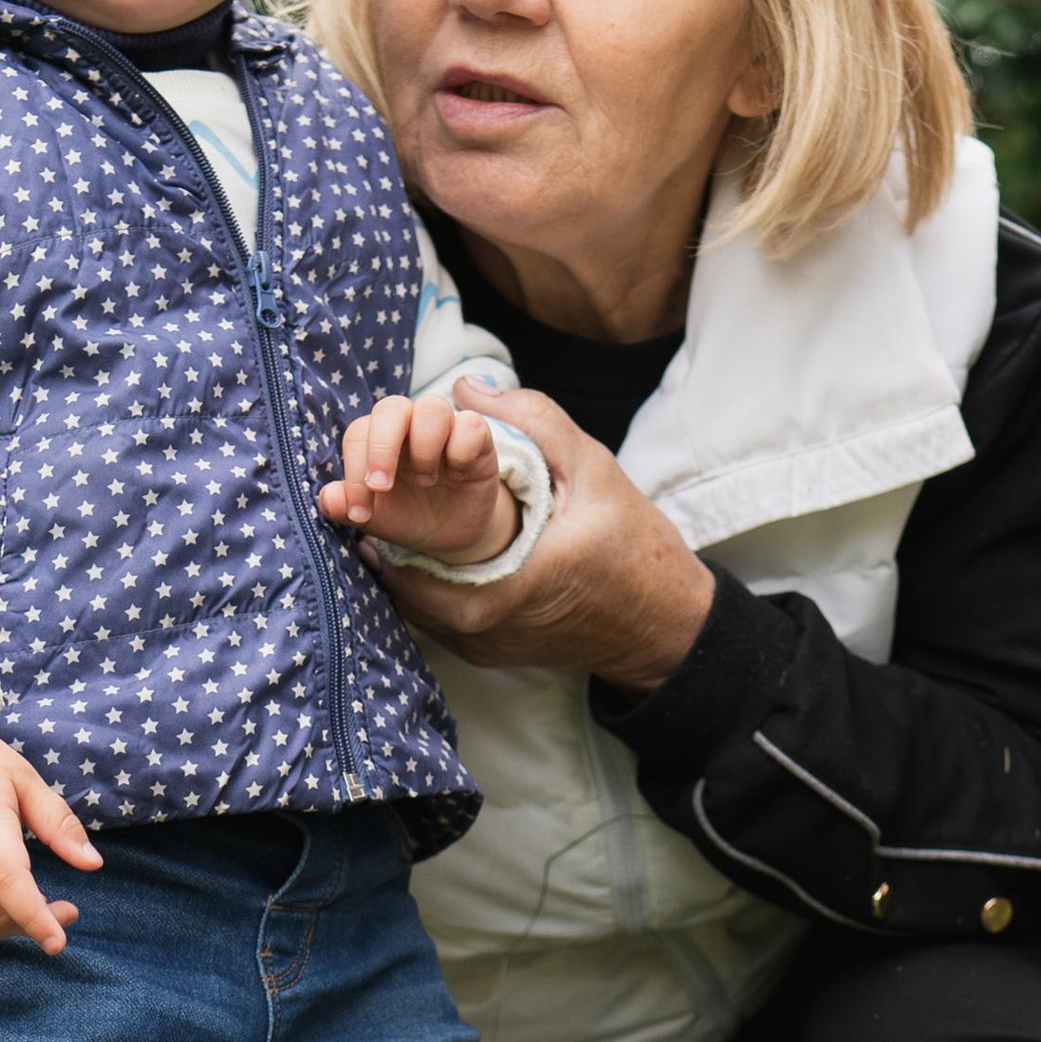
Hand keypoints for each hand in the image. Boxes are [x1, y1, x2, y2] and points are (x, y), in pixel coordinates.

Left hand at [321, 389, 515, 566]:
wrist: (451, 534)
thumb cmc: (407, 515)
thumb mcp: (375, 517)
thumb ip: (347, 507)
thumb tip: (328, 498)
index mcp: (377, 437)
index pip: (358, 434)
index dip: (353, 472)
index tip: (360, 513)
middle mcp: (409, 424)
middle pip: (391, 407)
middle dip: (382, 448)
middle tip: (382, 487)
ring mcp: (445, 427)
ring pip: (433, 407)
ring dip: (424, 448)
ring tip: (426, 481)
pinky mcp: (478, 437)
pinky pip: (471, 424)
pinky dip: (461, 450)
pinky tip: (458, 474)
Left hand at [367, 378, 714, 689]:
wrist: (665, 624)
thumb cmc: (635, 548)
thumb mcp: (592, 470)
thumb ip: (533, 419)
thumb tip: (465, 386)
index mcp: (500, 589)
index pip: (404, 561)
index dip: (382, 519)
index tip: (375, 483)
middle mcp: (480, 630)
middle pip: (398, 582)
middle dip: (388, 535)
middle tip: (383, 493)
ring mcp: (481, 649)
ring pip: (412, 603)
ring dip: (402, 559)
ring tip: (401, 514)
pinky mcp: (487, 655)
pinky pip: (435, 616)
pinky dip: (426, 581)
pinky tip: (431, 545)